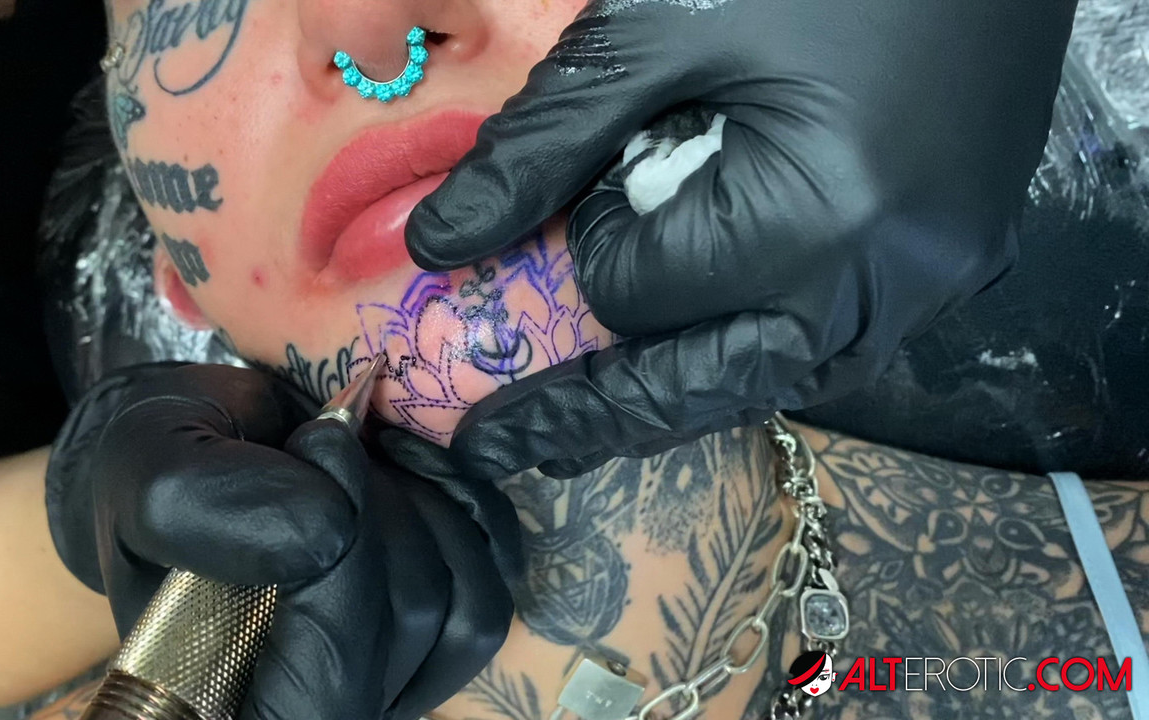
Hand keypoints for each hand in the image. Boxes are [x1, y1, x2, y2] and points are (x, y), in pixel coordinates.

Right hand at [47, 364, 519, 718]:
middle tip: (318, 440)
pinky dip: (466, 499)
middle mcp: (323, 704)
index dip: (341, 582)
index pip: (327, 693)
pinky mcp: (447, 619)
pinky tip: (406, 464)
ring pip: (469, 604)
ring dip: (424, 501)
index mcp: (228, 702)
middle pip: (410, 622)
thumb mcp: (146, 467)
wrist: (208, 442)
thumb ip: (206, 506)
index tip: (313, 451)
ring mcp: (392, 672)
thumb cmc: (164, 465)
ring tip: (360, 455)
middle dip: (374, 503)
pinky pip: (499, 570)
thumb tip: (332, 523)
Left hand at [405, 0, 1076, 476]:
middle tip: (499, 446)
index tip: (574, 210)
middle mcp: (884, 284)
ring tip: (582, 423)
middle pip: (704, 386)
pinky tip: (702, 347)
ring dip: (674, 398)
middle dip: (595, 415)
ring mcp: (933, 286)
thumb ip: (543, 145)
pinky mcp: (955, 266)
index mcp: (814, 218)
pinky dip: (750, 352)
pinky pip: (831, 346)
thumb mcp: (656, 33)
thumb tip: (438, 243)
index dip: (584, 257)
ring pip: (771, 382)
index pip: (640, 293)